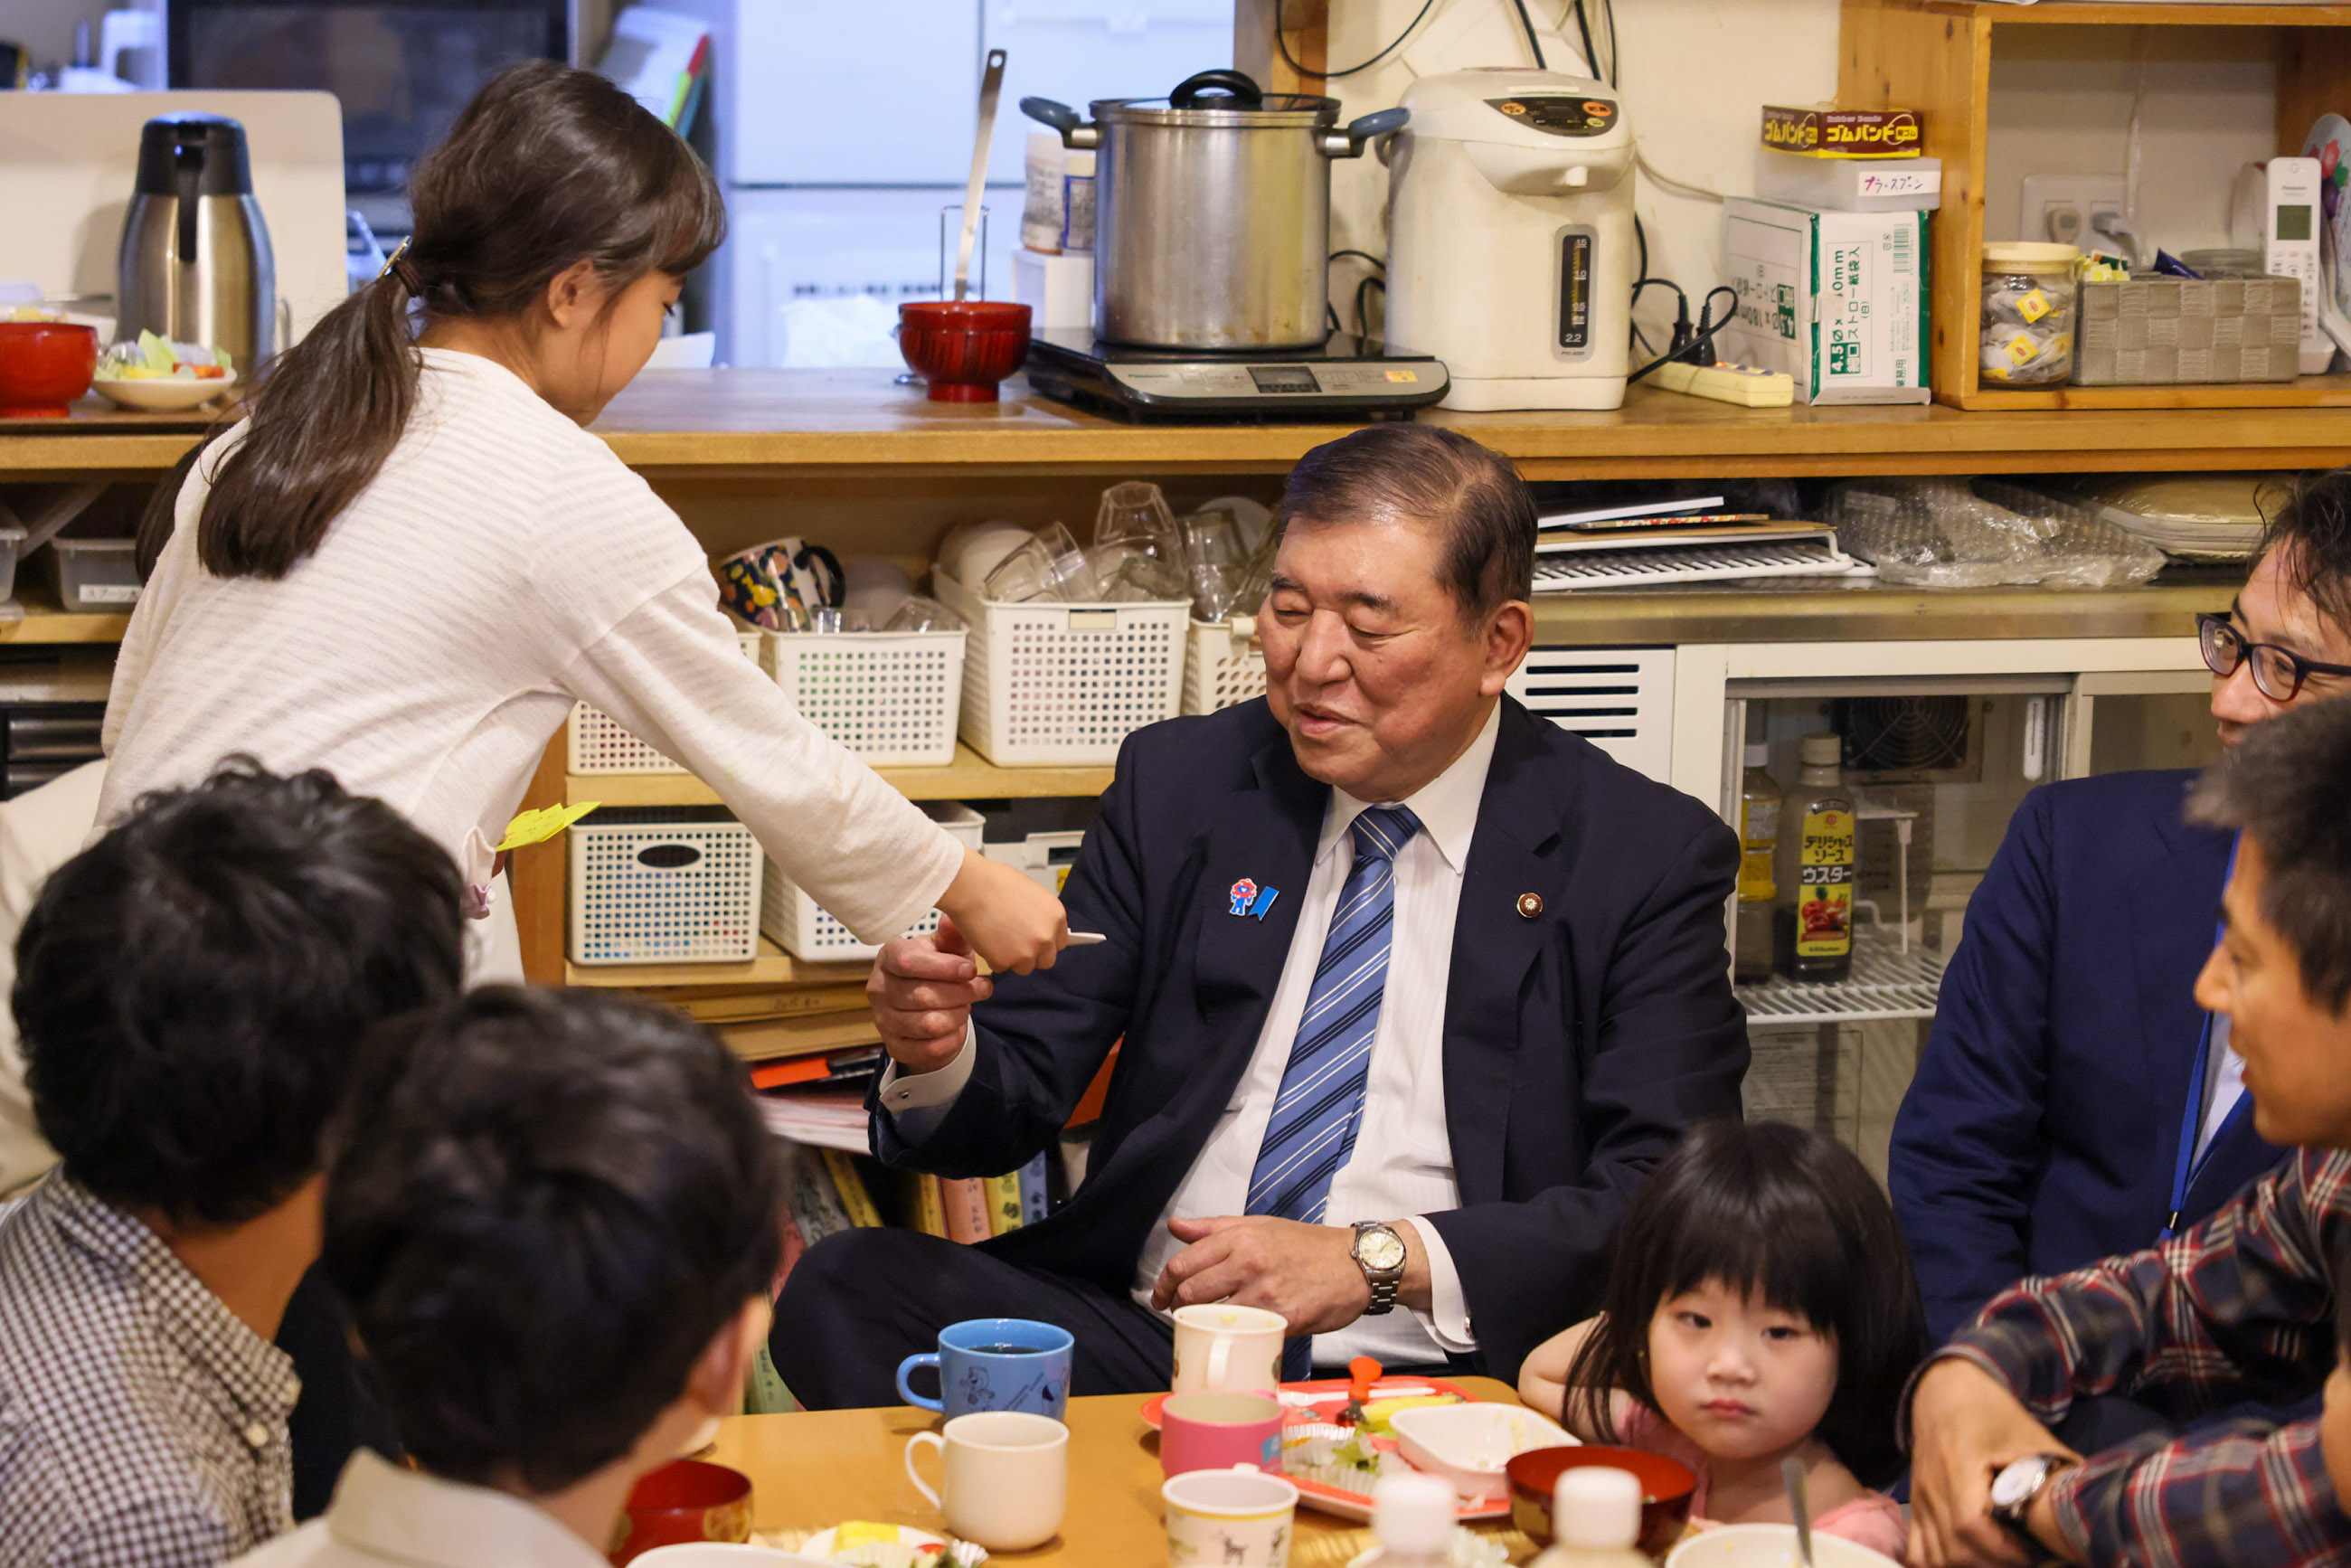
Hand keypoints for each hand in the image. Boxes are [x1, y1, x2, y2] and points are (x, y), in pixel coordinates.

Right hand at [868, 918, 992, 1073]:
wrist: (926, 1006)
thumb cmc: (938, 968)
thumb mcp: (947, 948)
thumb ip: (952, 935)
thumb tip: (953, 918)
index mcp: (889, 957)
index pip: (909, 962)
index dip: (944, 967)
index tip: (971, 969)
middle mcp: (879, 988)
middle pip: (923, 995)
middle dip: (960, 993)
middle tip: (982, 988)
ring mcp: (883, 1019)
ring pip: (928, 1024)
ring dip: (958, 1015)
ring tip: (968, 1005)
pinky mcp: (894, 1046)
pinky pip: (930, 1048)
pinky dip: (952, 1038)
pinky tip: (958, 1026)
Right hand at [935, 848, 1067, 975]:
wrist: (970, 886)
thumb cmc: (994, 881)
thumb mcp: (1030, 893)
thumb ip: (1039, 914)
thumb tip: (1037, 926)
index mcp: (1056, 916)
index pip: (1060, 943)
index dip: (1045, 943)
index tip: (1034, 940)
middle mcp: (1046, 937)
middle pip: (1046, 960)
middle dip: (1032, 955)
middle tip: (1014, 942)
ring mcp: (1026, 952)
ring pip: (1024, 967)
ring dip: (1012, 959)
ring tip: (996, 938)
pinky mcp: (1004, 961)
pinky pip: (1001, 967)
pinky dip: (992, 957)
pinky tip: (985, 939)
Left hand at [1151, 1216, 1400, 1337]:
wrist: (1357, 1263)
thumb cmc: (1306, 1245)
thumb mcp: (1260, 1225)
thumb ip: (1214, 1227)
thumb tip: (1175, 1226)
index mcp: (1240, 1238)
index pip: (1184, 1265)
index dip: (1164, 1286)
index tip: (1161, 1298)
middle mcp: (1249, 1263)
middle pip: (1192, 1293)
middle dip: (1178, 1308)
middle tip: (1179, 1315)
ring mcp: (1266, 1293)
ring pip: (1213, 1317)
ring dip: (1202, 1326)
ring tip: (1204, 1327)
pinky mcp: (1284, 1319)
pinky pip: (1246, 1334)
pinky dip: (1233, 1338)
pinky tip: (1233, 1337)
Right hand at [1907, 1357, 2078, 1567]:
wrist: (1943, 1390)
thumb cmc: (1988, 1410)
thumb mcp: (2027, 1432)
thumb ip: (2059, 1463)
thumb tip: (2094, 1495)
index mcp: (1959, 1465)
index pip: (1971, 1525)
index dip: (2005, 1550)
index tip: (2035, 1552)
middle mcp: (1933, 1488)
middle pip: (1955, 1550)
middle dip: (1995, 1564)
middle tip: (2027, 1558)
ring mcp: (1921, 1499)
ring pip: (1935, 1557)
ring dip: (1969, 1566)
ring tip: (2000, 1558)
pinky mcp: (1916, 1505)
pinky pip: (1917, 1551)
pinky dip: (1938, 1563)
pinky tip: (1966, 1559)